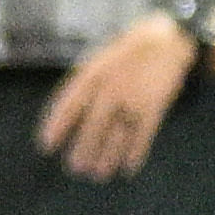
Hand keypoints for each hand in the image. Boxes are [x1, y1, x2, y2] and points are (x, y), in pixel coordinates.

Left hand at [37, 10, 199, 180]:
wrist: (168, 41)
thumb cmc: (128, 53)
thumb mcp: (100, 60)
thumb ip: (84, 85)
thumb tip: (67, 118)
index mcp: (94, 74)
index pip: (69, 104)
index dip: (56, 126)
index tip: (46, 146)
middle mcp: (112, 87)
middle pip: (93, 126)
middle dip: (84, 149)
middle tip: (75, 167)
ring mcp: (134, 98)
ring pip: (117, 134)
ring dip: (107, 157)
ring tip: (98, 174)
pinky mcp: (155, 107)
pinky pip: (143, 135)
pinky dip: (136, 152)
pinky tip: (128, 167)